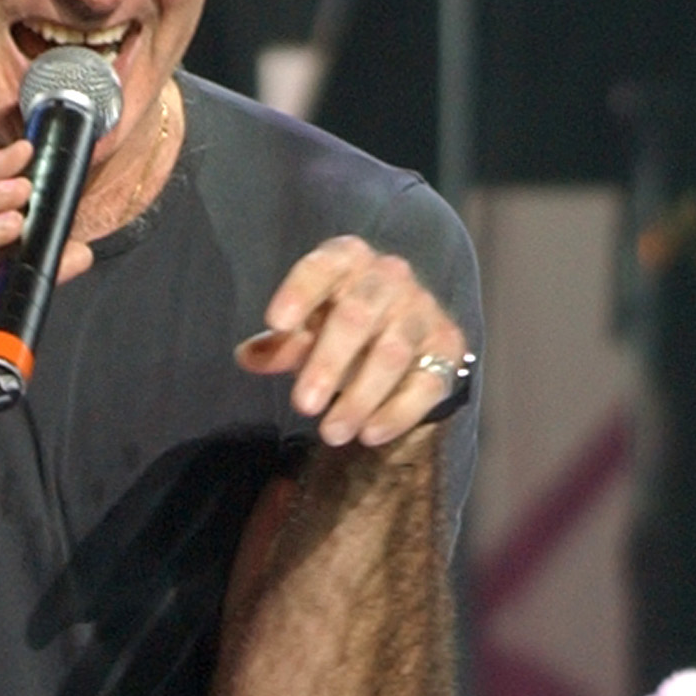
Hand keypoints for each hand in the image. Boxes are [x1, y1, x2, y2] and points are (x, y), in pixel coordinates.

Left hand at [235, 239, 468, 447]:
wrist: (409, 339)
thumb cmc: (343, 329)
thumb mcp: (309, 330)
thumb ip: (283, 345)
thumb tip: (248, 356)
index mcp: (347, 260)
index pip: (321, 268)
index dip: (299, 293)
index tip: (276, 323)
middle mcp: (389, 277)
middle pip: (357, 316)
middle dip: (328, 363)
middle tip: (303, 405)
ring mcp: (422, 310)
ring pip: (391, 353)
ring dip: (359, 398)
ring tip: (331, 434)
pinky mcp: (447, 347)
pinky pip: (424, 383)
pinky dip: (396, 412)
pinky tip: (370, 435)